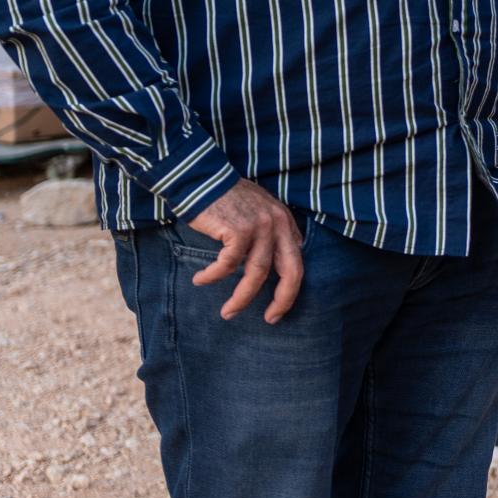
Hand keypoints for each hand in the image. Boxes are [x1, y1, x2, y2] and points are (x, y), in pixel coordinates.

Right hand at [186, 179, 304, 323]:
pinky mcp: (238, 229)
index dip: (290, 289)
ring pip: (256, 274)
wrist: (202, 178)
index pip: (296, 262)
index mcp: (285, 222)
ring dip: (241, 298)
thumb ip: (268, 236)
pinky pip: (227, 265)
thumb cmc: (226, 199)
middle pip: (291, 271)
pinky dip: (212, 276)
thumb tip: (271, 267)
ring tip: (227, 313)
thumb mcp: (257, 213)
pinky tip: (200, 280)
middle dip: (282, 300)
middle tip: (270, 319)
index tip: (276, 310)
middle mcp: (278, 224)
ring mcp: (260, 226)